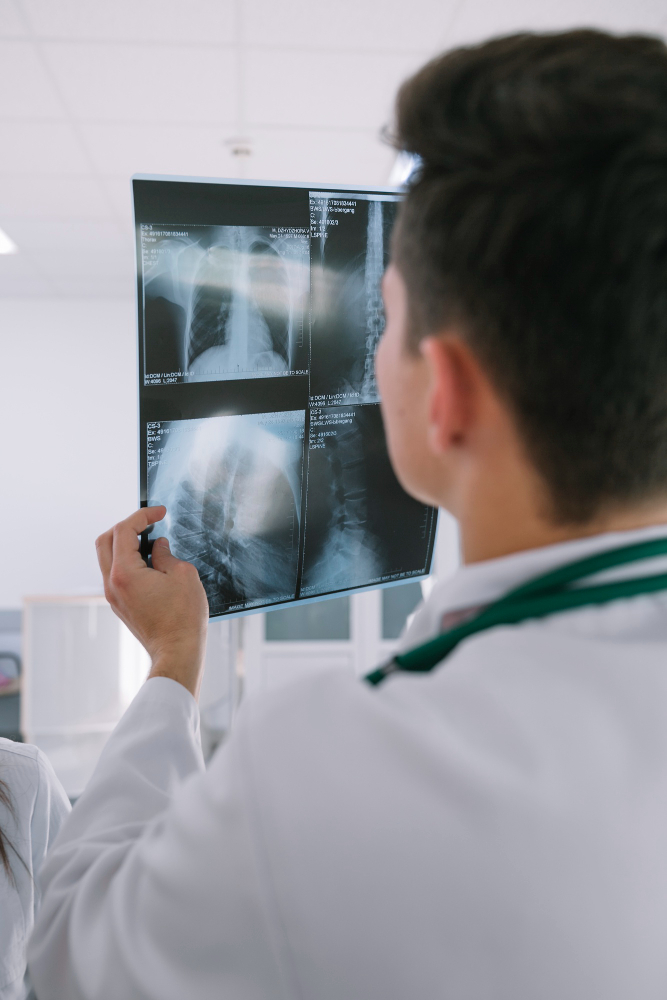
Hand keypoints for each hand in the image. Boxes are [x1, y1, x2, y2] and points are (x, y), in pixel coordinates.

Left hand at [96, 507, 208, 697]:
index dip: (142, 515)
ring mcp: (114, 596)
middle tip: (150, 522)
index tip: (160, 512)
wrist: (177, 652)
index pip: (124, 530)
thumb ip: (167, 554)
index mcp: (124, 573)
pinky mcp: (120, 604)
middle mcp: (112, 583)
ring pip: (108, 557)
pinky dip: (129, 560)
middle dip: (127, 526)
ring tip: (151, 541)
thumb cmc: (183, 618)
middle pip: (106, 540)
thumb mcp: (183, 575)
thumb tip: (158, 547)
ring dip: (126, 543)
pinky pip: (116, 573)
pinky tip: (150, 562)